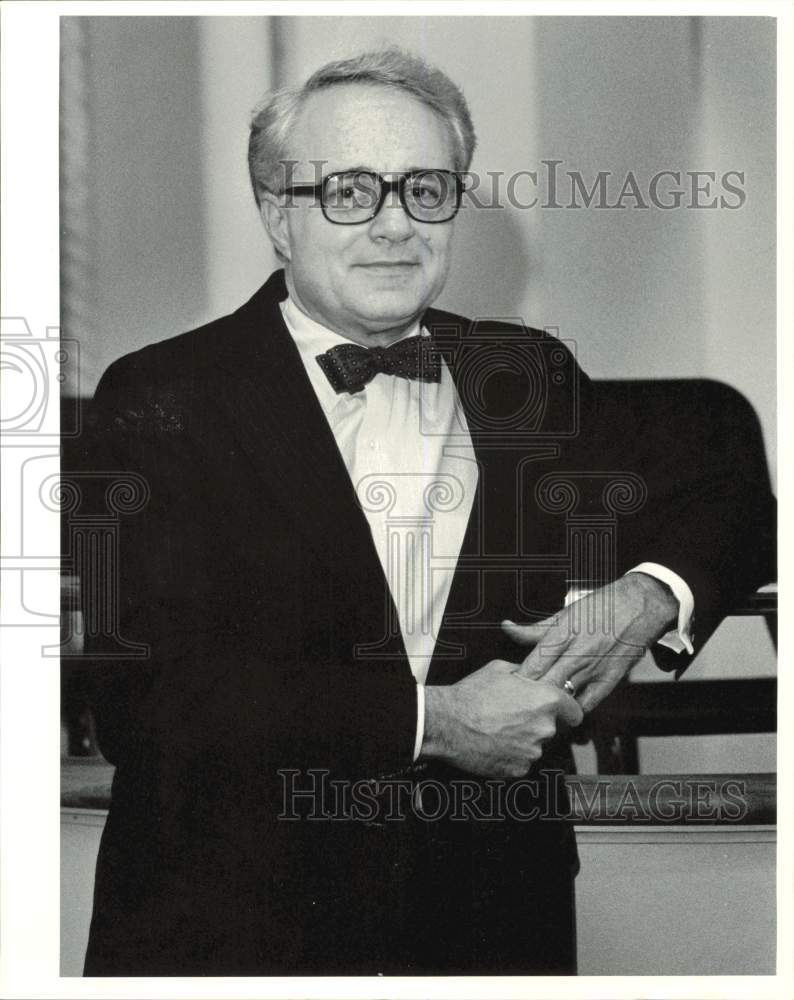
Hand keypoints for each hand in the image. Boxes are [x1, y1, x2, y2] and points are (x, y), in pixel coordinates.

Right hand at [421, 658, 582, 777]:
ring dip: (523, 740)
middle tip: (512, 716)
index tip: (561, 712)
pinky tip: (493, 744)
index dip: (567, 710)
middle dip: (536, 723)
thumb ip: (525, 673)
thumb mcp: (499, 669)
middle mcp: (544, 728)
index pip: (575, 711)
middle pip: (551, 728)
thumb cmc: (471, 695)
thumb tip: (532, 675)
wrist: (446, 722)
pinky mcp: (518, 769)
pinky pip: (521, 762)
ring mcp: (532, 752)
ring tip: (498, 730)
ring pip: (535, 746)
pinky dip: (510, 755)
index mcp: (545, 701)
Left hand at [501, 573, 678, 713]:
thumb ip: (535, 628)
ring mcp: (595, 668)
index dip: (518, 679)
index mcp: (563, 633)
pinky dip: (573, 709)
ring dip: (549, 704)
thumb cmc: (601, 607)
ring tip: (536, 708)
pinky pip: (587, 703)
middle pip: (546, 683)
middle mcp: (578, 652)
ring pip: (565, 696)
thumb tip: (508, 628)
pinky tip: (563, 709)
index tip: (508, 685)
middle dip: (529, 695)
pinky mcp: (610, 679)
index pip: (534, 664)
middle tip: (518, 701)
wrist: (641, 606)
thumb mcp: (564, 614)